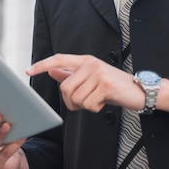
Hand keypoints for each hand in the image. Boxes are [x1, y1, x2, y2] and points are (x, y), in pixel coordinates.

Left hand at [26, 54, 144, 112]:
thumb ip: (71, 74)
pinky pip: (88, 104)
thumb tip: (52, 71)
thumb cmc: (114, 86)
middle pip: (65, 88)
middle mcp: (91, 64)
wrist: (140, 91)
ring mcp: (99, 73)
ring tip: (97, 100)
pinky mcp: (106, 85)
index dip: (42, 65)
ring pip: (76, 98)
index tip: (28, 70)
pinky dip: (95, 109)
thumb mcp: (92, 78)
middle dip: (72, 101)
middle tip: (86, 102)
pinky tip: (104, 103)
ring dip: (84, 106)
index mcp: (86, 61)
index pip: (59, 59)